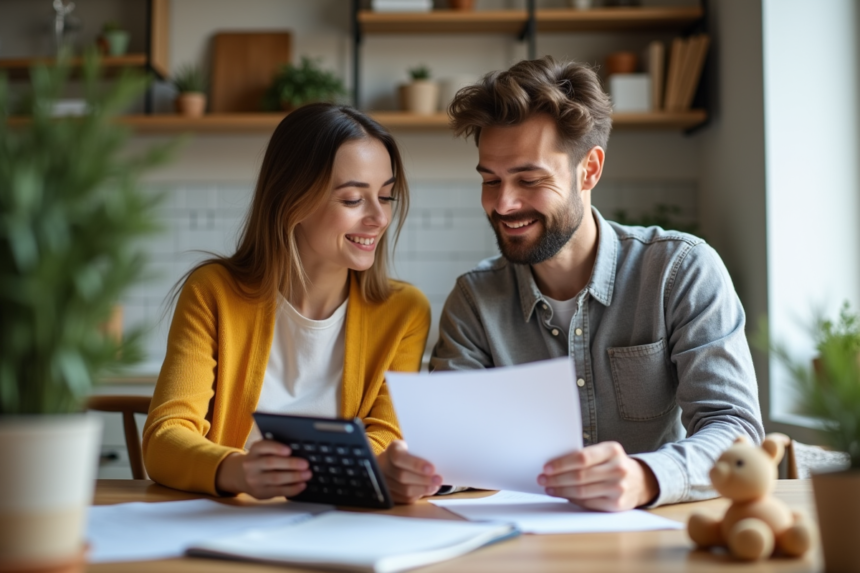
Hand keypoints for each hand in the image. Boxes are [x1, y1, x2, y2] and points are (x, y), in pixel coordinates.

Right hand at [215, 440, 310, 499]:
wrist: (240, 475)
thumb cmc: (259, 460)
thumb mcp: (262, 451)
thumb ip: (275, 449)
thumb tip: (299, 451)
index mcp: (255, 450)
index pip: (263, 446)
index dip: (276, 448)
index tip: (289, 450)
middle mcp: (251, 464)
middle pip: (271, 463)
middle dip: (291, 464)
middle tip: (306, 464)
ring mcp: (255, 479)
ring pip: (276, 478)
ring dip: (294, 477)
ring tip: (307, 474)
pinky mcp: (260, 492)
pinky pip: (278, 491)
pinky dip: (292, 489)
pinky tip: (301, 485)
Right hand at [377, 440, 442, 503]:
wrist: (393, 461)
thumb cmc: (409, 453)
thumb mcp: (413, 445)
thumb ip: (422, 452)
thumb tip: (438, 460)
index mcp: (392, 450)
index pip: (399, 458)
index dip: (415, 464)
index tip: (432, 468)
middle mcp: (384, 466)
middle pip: (402, 476)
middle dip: (423, 479)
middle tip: (438, 479)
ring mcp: (385, 482)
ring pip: (404, 490)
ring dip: (422, 489)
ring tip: (435, 486)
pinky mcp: (389, 494)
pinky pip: (405, 498)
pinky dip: (418, 495)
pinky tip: (427, 490)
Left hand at [537, 441, 658, 511]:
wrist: (639, 481)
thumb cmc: (613, 464)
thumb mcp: (605, 453)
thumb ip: (585, 456)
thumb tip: (554, 465)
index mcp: (613, 450)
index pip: (582, 457)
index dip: (562, 463)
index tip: (546, 467)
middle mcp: (618, 469)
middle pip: (580, 476)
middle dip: (557, 478)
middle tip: (542, 478)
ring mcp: (619, 488)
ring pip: (582, 491)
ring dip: (561, 490)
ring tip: (548, 487)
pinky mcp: (617, 505)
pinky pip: (588, 503)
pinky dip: (572, 499)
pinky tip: (563, 495)